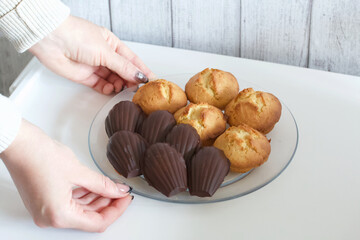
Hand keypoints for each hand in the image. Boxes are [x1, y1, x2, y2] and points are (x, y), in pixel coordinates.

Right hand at [0, 120, 132, 231]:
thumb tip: (119, 191)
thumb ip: (102, 184)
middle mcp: (50, 218)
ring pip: (80, 211)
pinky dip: (84, 196)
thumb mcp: (79, 171)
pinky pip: (69, 204)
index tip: (126, 198)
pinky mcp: (44, 202)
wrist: (19, 144)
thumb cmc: (40, 156)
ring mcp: (46, 211)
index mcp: (59, 215)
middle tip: (121, 191)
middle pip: (88, 217)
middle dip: (107, 204)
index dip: (116, 210)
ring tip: (111, 186)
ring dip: (97, 199)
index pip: (97, 222)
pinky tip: (96, 186)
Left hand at [29, 16, 155, 94]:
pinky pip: (101, 86)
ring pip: (113, 80)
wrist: (51, 40)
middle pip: (123, 71)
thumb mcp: (106, 51)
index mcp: (112, 44)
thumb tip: (139, 76)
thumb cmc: (76, 36)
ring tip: (122, 89)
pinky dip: (107, 89)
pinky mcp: (85, 77)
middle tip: (138, 89)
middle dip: (131, 80)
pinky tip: (110, 90)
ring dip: (119, 86)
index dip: (142, 70)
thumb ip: (123, 67)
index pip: (132, 59)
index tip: (152, 80)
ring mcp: (95, 66)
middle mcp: (104, 55)